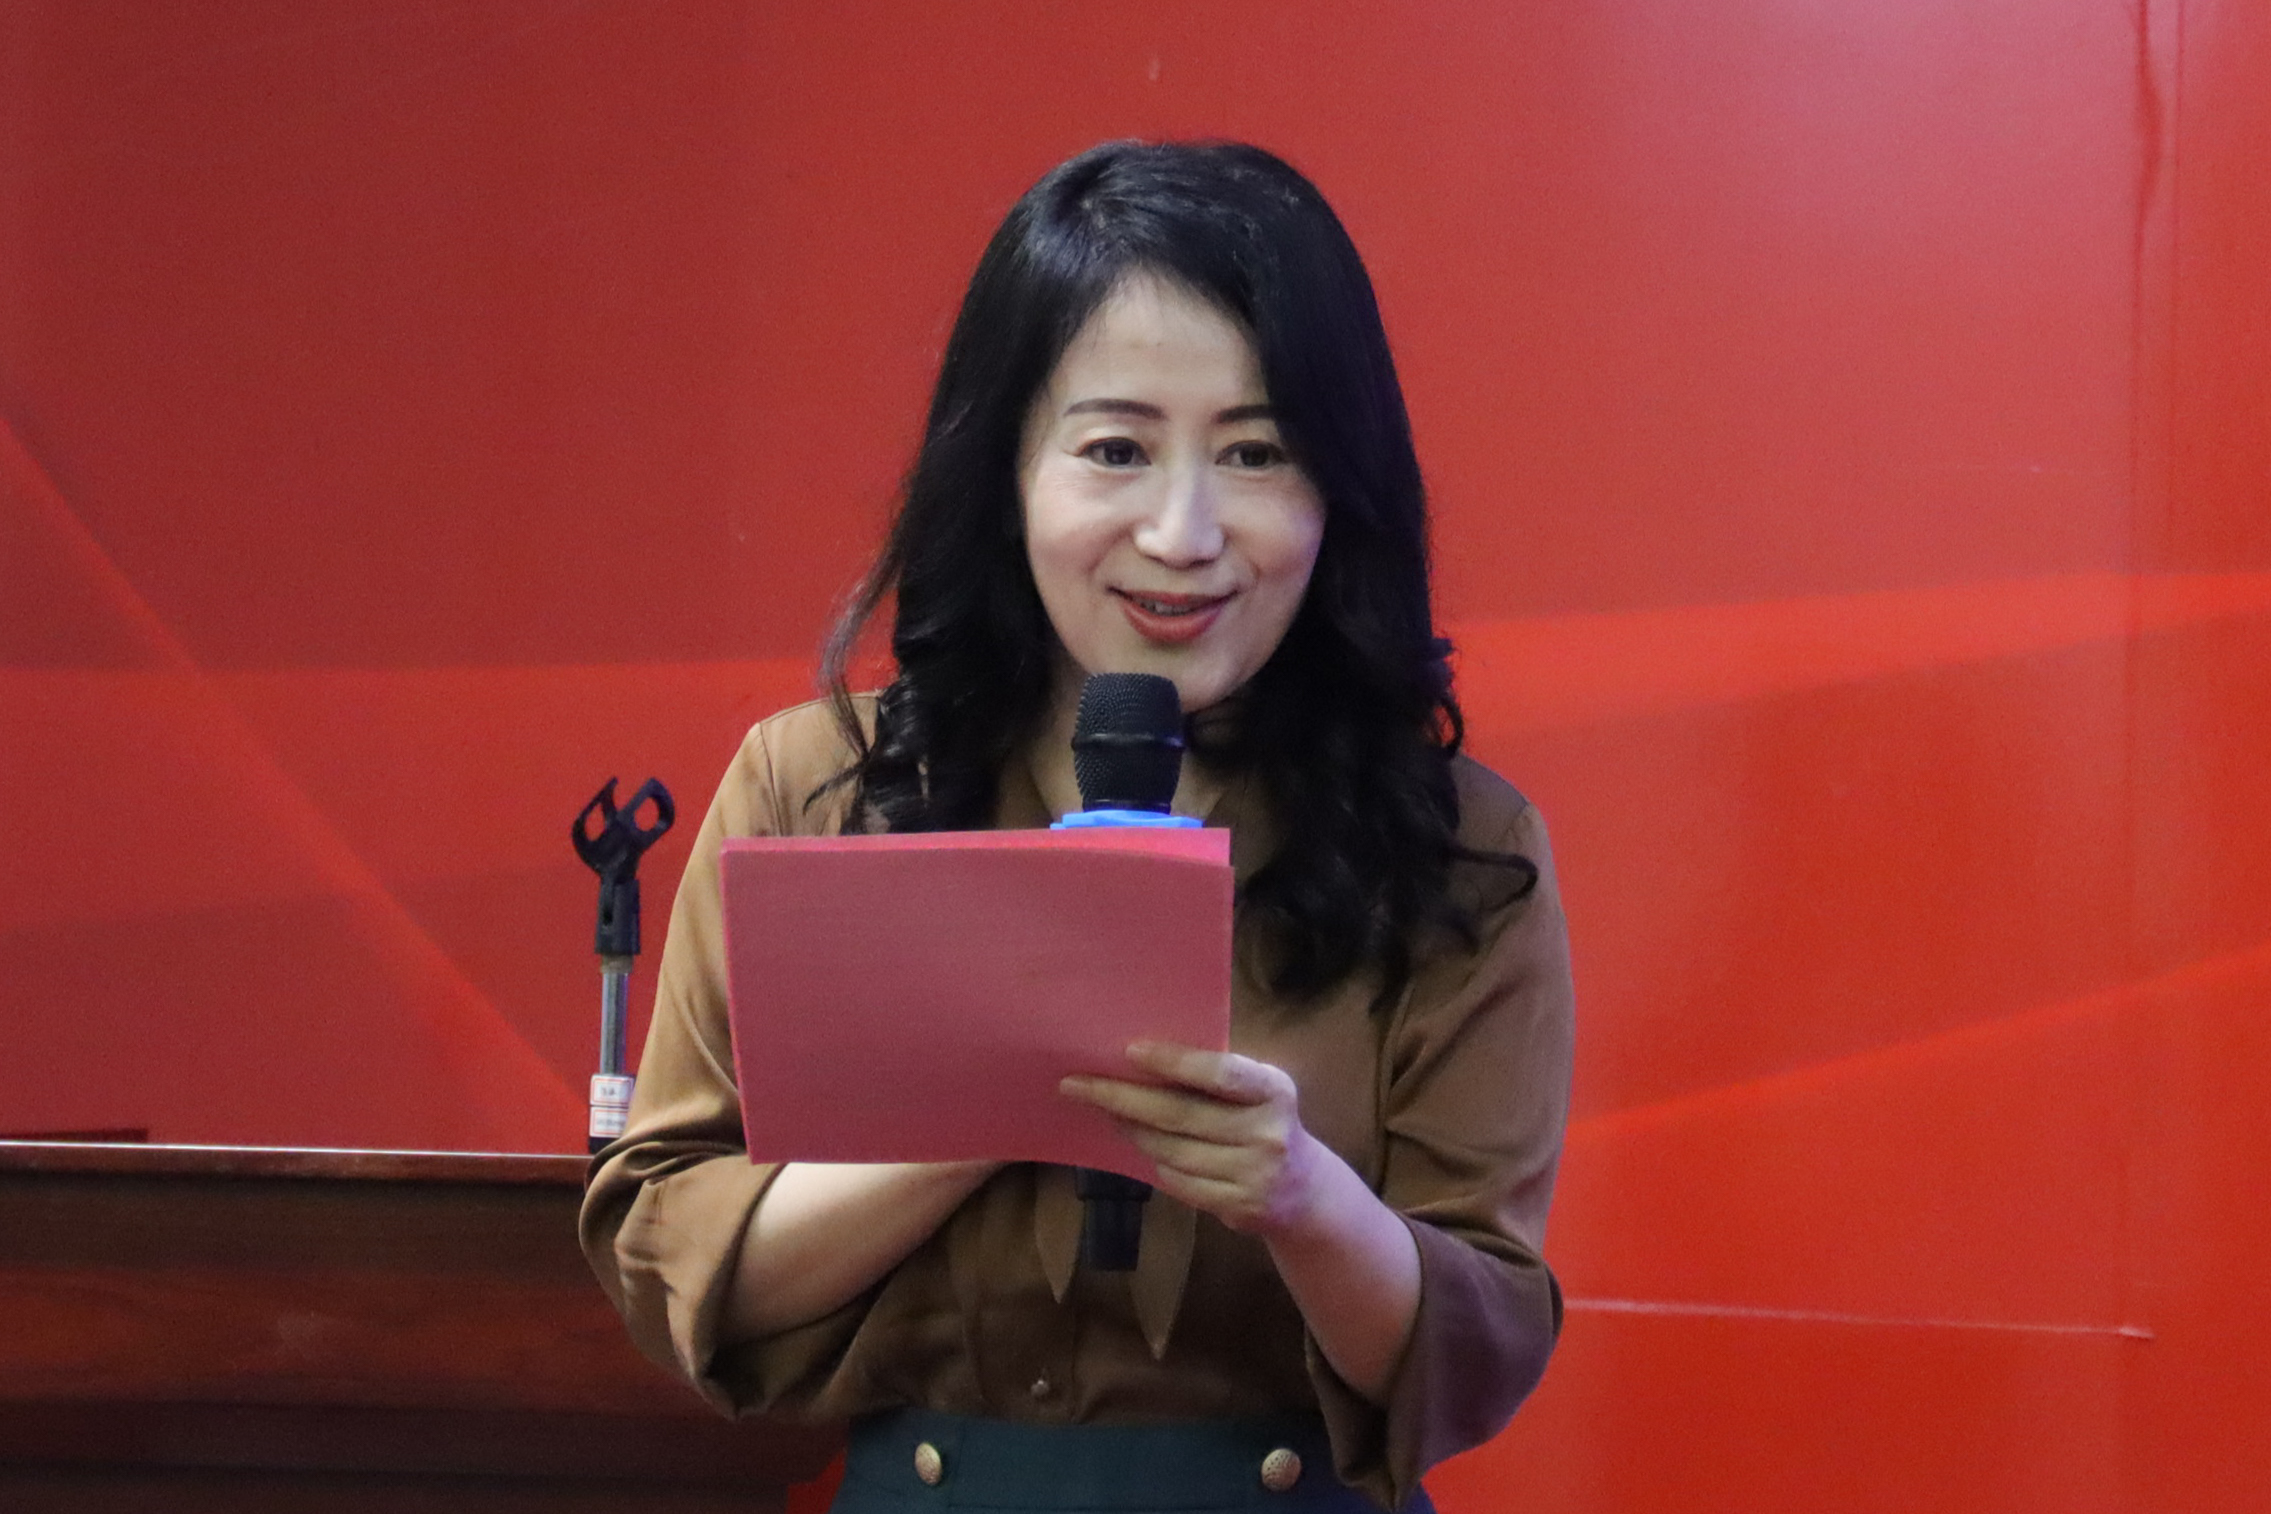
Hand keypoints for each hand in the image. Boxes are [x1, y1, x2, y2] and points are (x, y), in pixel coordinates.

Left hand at [1060, 1041, 1324, 1239]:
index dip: (1174, 1061)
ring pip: (1172, 1151)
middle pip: (1181, 1114)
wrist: (1306, 1192)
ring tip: (1104, 1112)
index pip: (1219, 1073)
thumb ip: (1216, 1076)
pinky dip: (1153, 1161)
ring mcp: (1253, 1175)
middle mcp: (1267, 1132)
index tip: (1129, 1050)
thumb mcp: (1258, 1092)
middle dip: (1122, 1097)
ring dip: (1131, 1130)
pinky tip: (1137, 1145)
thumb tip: (1140, 1057)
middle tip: (1077, 1084)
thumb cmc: (1265, 1123)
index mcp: (1273, 1090)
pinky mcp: (1237, 1206)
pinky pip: (1178, 1181)